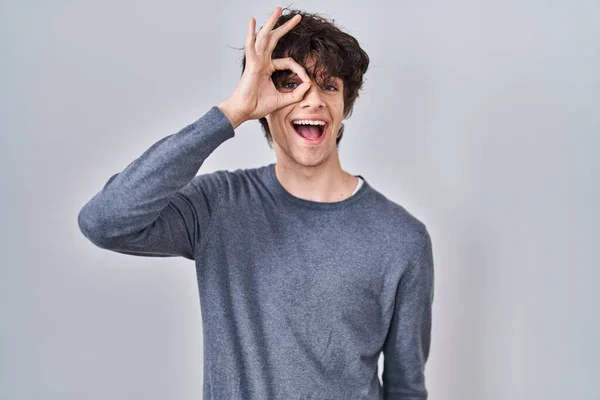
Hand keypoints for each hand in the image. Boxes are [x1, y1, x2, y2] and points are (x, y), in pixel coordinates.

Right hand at [218, 7, 310, 127]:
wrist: (244, 111)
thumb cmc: (258, 106)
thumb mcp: (282, 100)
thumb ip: (296, 94)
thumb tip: (309, 85)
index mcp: (268, 68)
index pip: (288, 62)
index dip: (300, 70)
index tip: (307, 81)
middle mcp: (262, 61)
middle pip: (275, 39)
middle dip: (286, 28)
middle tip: (298, 18)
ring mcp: (256, 61)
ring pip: (264, 37)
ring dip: (271, 23)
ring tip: (278, 10)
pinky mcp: (251, 64)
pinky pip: (251, 46)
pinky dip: (250, 33)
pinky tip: (252, 20)